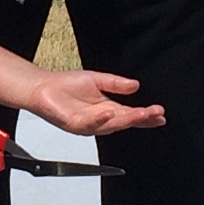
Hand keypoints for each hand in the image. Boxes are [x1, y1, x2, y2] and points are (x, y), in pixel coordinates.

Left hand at [22, 69, 165, 140]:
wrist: (43, 88)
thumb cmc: (66, 86)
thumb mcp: (98, 79)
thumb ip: (117, 83)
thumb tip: (136, 85)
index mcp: (108, 109)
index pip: (131, 114)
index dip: (146, 115)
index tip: (160, 113)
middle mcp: (100, 119)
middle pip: (125, 121)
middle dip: (142, 119)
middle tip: (156, 114)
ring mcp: (88, 124)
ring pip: (111, 125)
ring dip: (126, 120)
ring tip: (141, 113)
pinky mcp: (75, 124)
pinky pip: (89, 124)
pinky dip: (100, 118)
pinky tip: (109, 112)